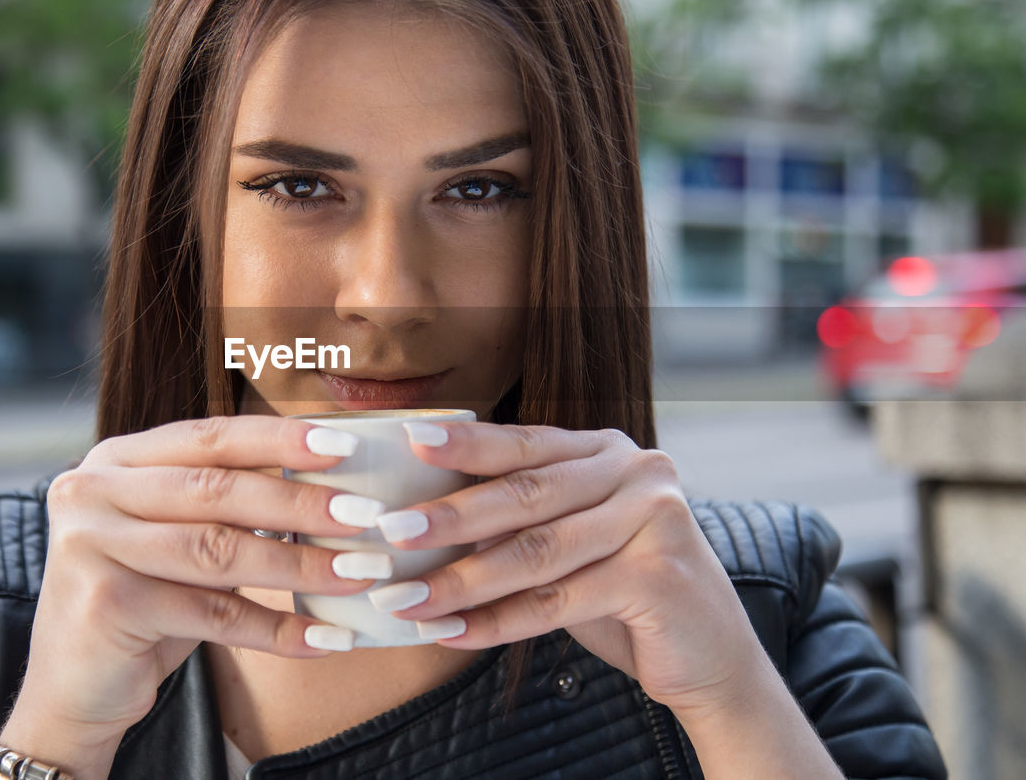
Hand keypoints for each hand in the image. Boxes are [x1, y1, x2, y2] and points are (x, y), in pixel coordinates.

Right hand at [0, 416, 388, 778]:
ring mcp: (91, 545)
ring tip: (361, 574)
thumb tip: (330, 482)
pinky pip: (212, 615)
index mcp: (116, 459)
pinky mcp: (105, 603)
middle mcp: (93, 491)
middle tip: (367, 516)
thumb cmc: (143, 600)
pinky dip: (276, 628)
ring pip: (219, 551)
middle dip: (301, 503)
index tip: (345, 446)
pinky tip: (325, 638)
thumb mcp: (179, 539)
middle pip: (218, 490)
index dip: (280, 439)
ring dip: (300, 565)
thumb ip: (228, 505)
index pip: (210, 437)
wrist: (75, 687)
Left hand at [367, 422, 772, 723]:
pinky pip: (559, 601)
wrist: (709, 658)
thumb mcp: (571, 544)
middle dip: (451, 517)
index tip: (409, 443)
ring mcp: (655, 519)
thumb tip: (421, 518)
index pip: (526, 444)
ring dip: (462, 581)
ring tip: (405, 598)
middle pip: (527, 494)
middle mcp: (637, 472)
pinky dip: (498, 622)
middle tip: (391, 532)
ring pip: (537, 552)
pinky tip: (452, 632)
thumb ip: (520, 521)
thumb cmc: (623, 593)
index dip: (467, 444)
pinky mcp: (660, 575)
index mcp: (609, 452)